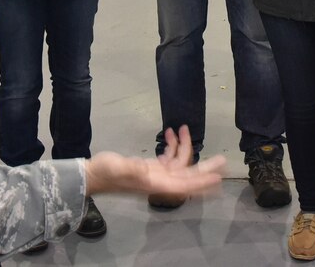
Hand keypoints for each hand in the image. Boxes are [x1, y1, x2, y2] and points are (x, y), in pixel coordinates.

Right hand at [84, 125, 224, 196]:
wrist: (92, 175)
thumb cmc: (104, 173)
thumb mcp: (117, 168)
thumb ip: (133, 169)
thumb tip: (147, 168)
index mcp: (155, 184)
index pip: (184, 186)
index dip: (201, 183)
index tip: (217, 180)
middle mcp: (160, 181)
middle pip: (188, 177)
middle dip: (205, 168)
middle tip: (222, 160)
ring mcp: (156, 175)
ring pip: (180, 165)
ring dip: (186, 147)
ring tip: (184, 128)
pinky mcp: (151, 168)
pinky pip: (169, 158)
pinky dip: (173, 146)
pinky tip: (170, 133)